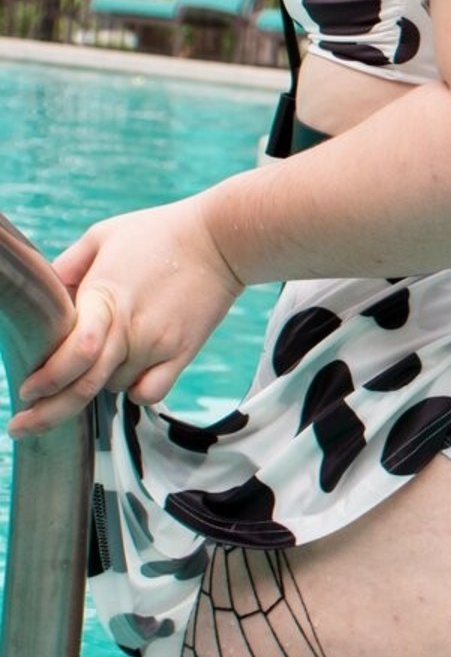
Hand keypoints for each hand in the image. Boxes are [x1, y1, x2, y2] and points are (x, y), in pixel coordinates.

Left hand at [8, 193, 242, 436]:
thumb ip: (68, 267)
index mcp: (104, 296)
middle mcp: (130, 327)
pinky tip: (131, 373)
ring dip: (98, 382)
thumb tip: (45, 298)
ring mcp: (158, 344)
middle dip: (47, 412)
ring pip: (114, 388)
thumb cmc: (159, 232)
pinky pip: (149, 394)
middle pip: (85, 386)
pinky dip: (135, 390)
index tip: (25, 392)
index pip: (71, 353)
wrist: (222, 238)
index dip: (45, 379)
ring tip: (101, 359)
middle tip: (23, 424)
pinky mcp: (183, 353)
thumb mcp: (104, 236)